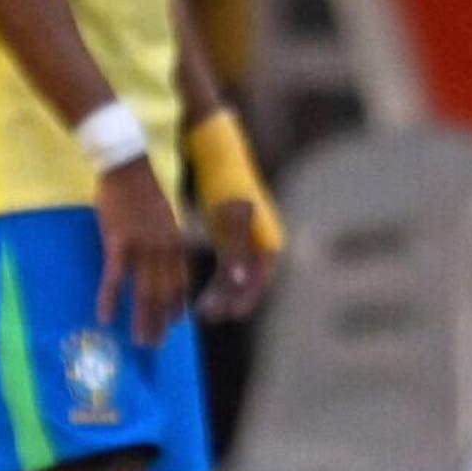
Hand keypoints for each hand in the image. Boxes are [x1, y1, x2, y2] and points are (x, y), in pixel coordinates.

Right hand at [93, 158, 195, 348]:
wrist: (126, 167)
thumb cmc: (141, 190)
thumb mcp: (163, 216)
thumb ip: (164, 240)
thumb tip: (159, 260)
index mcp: (176, 243)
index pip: (181, 282)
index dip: (177, 306)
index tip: (174, 325)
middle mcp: (164, 249)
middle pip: (164, 294)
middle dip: (159, 322)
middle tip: (154, 345)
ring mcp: (143, 248)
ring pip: (144, 292)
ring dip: (141, 320)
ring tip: (138, 341)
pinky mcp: (119, 244)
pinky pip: (115, 279)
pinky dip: (110, 300)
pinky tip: (105, 318)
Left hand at [200, 193, 276, 323]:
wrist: (214, 156)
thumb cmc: (222, 184)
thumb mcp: (227, 218)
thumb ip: (234, 250)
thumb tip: (241, 282)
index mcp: (270, 239)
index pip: (262, 279)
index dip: (246, 298)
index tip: (228, 314)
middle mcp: (263, 244)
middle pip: (249, 282)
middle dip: (230, 300)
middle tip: (208, 315)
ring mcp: (248, 243)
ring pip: (237, 278)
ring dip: (221, 294)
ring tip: (201, 310)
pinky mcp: (232, 240)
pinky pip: (228, 269)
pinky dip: (217, 283)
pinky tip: (202, 295)